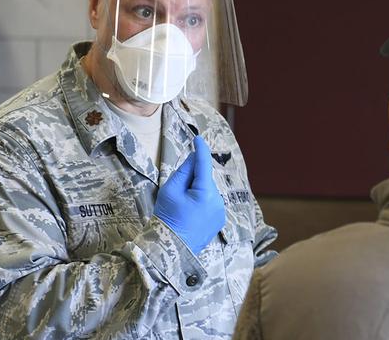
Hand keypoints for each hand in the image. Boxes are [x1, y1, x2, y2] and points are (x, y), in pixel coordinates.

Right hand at [154, 136, 225, 253]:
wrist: (171, 251)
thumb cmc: (167, 219)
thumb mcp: (170, 191)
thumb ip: (184, 171)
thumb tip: (195, 157)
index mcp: (206, 193)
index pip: (204, 164)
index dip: (201, 150)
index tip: (198, 139)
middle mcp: (218, 201)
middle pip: (204, 180)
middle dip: (192, 180)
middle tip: (177, 195)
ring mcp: (221, 212)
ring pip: (207, 192)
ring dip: (197, 193)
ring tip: (182, 210)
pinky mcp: (220, 220)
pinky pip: (210, 204)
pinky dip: (201, 204)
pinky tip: (190, 216)